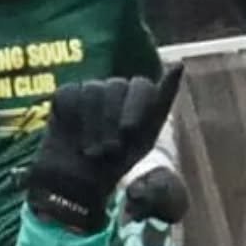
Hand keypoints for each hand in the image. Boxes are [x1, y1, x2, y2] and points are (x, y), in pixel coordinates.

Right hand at [25, 65, 184, 232]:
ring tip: (93, 150)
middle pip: (117, 86)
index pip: (142, 86)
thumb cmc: (117, 162)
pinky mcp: (67, 94)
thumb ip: (162, 101)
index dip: (136, 108)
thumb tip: (178, 63)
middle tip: (110, 149)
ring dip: (95, 126)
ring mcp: (90, 90)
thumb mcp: (146, 136)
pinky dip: (76, 122)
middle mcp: (114, 89)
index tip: (128, 132)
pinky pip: (72, 95)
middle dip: (114, 121)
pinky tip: (76, 137)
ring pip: (94, 91)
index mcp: (137, 98)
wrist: (80, 182)